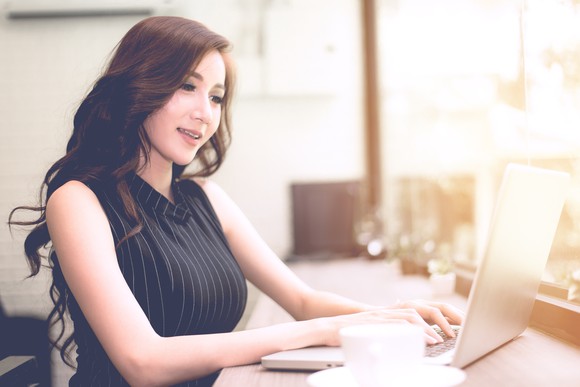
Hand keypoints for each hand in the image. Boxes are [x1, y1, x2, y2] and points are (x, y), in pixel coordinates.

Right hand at [321, 299, 463, 345]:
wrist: (328, 327)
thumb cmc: (352, 332)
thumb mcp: (377, 330)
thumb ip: (393, 330)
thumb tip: (411, 339)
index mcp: (395, 311)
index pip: (425, 308)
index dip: (444, 313)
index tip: (461, 322)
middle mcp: (391, 310)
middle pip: (426, 306)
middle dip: (446, 315)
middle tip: (463, 325)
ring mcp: (385, 315)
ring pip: (415, 314)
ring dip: (433, 326)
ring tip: (446, 337)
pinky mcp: (377, 322)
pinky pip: (402, 324)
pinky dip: (417, 331)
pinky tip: (427, 340)